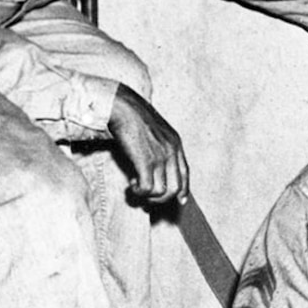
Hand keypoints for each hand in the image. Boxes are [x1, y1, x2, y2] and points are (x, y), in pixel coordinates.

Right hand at [107, 84, 189, 205]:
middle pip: (176, 188)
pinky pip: (148, 189)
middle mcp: (171, 151)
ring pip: (163, 192)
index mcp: (175, 143)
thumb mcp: (154, 130)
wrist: (122, 107)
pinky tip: (132, 186)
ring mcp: (160, 157)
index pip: (185, 173)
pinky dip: (139, 192)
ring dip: (148, 196)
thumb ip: (159, 146)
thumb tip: (153, 165)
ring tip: (137, 188)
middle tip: (148, 197)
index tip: (180, 201)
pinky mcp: (146, 161)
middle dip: (162, 198)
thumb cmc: (132, 116)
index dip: (184, 190)